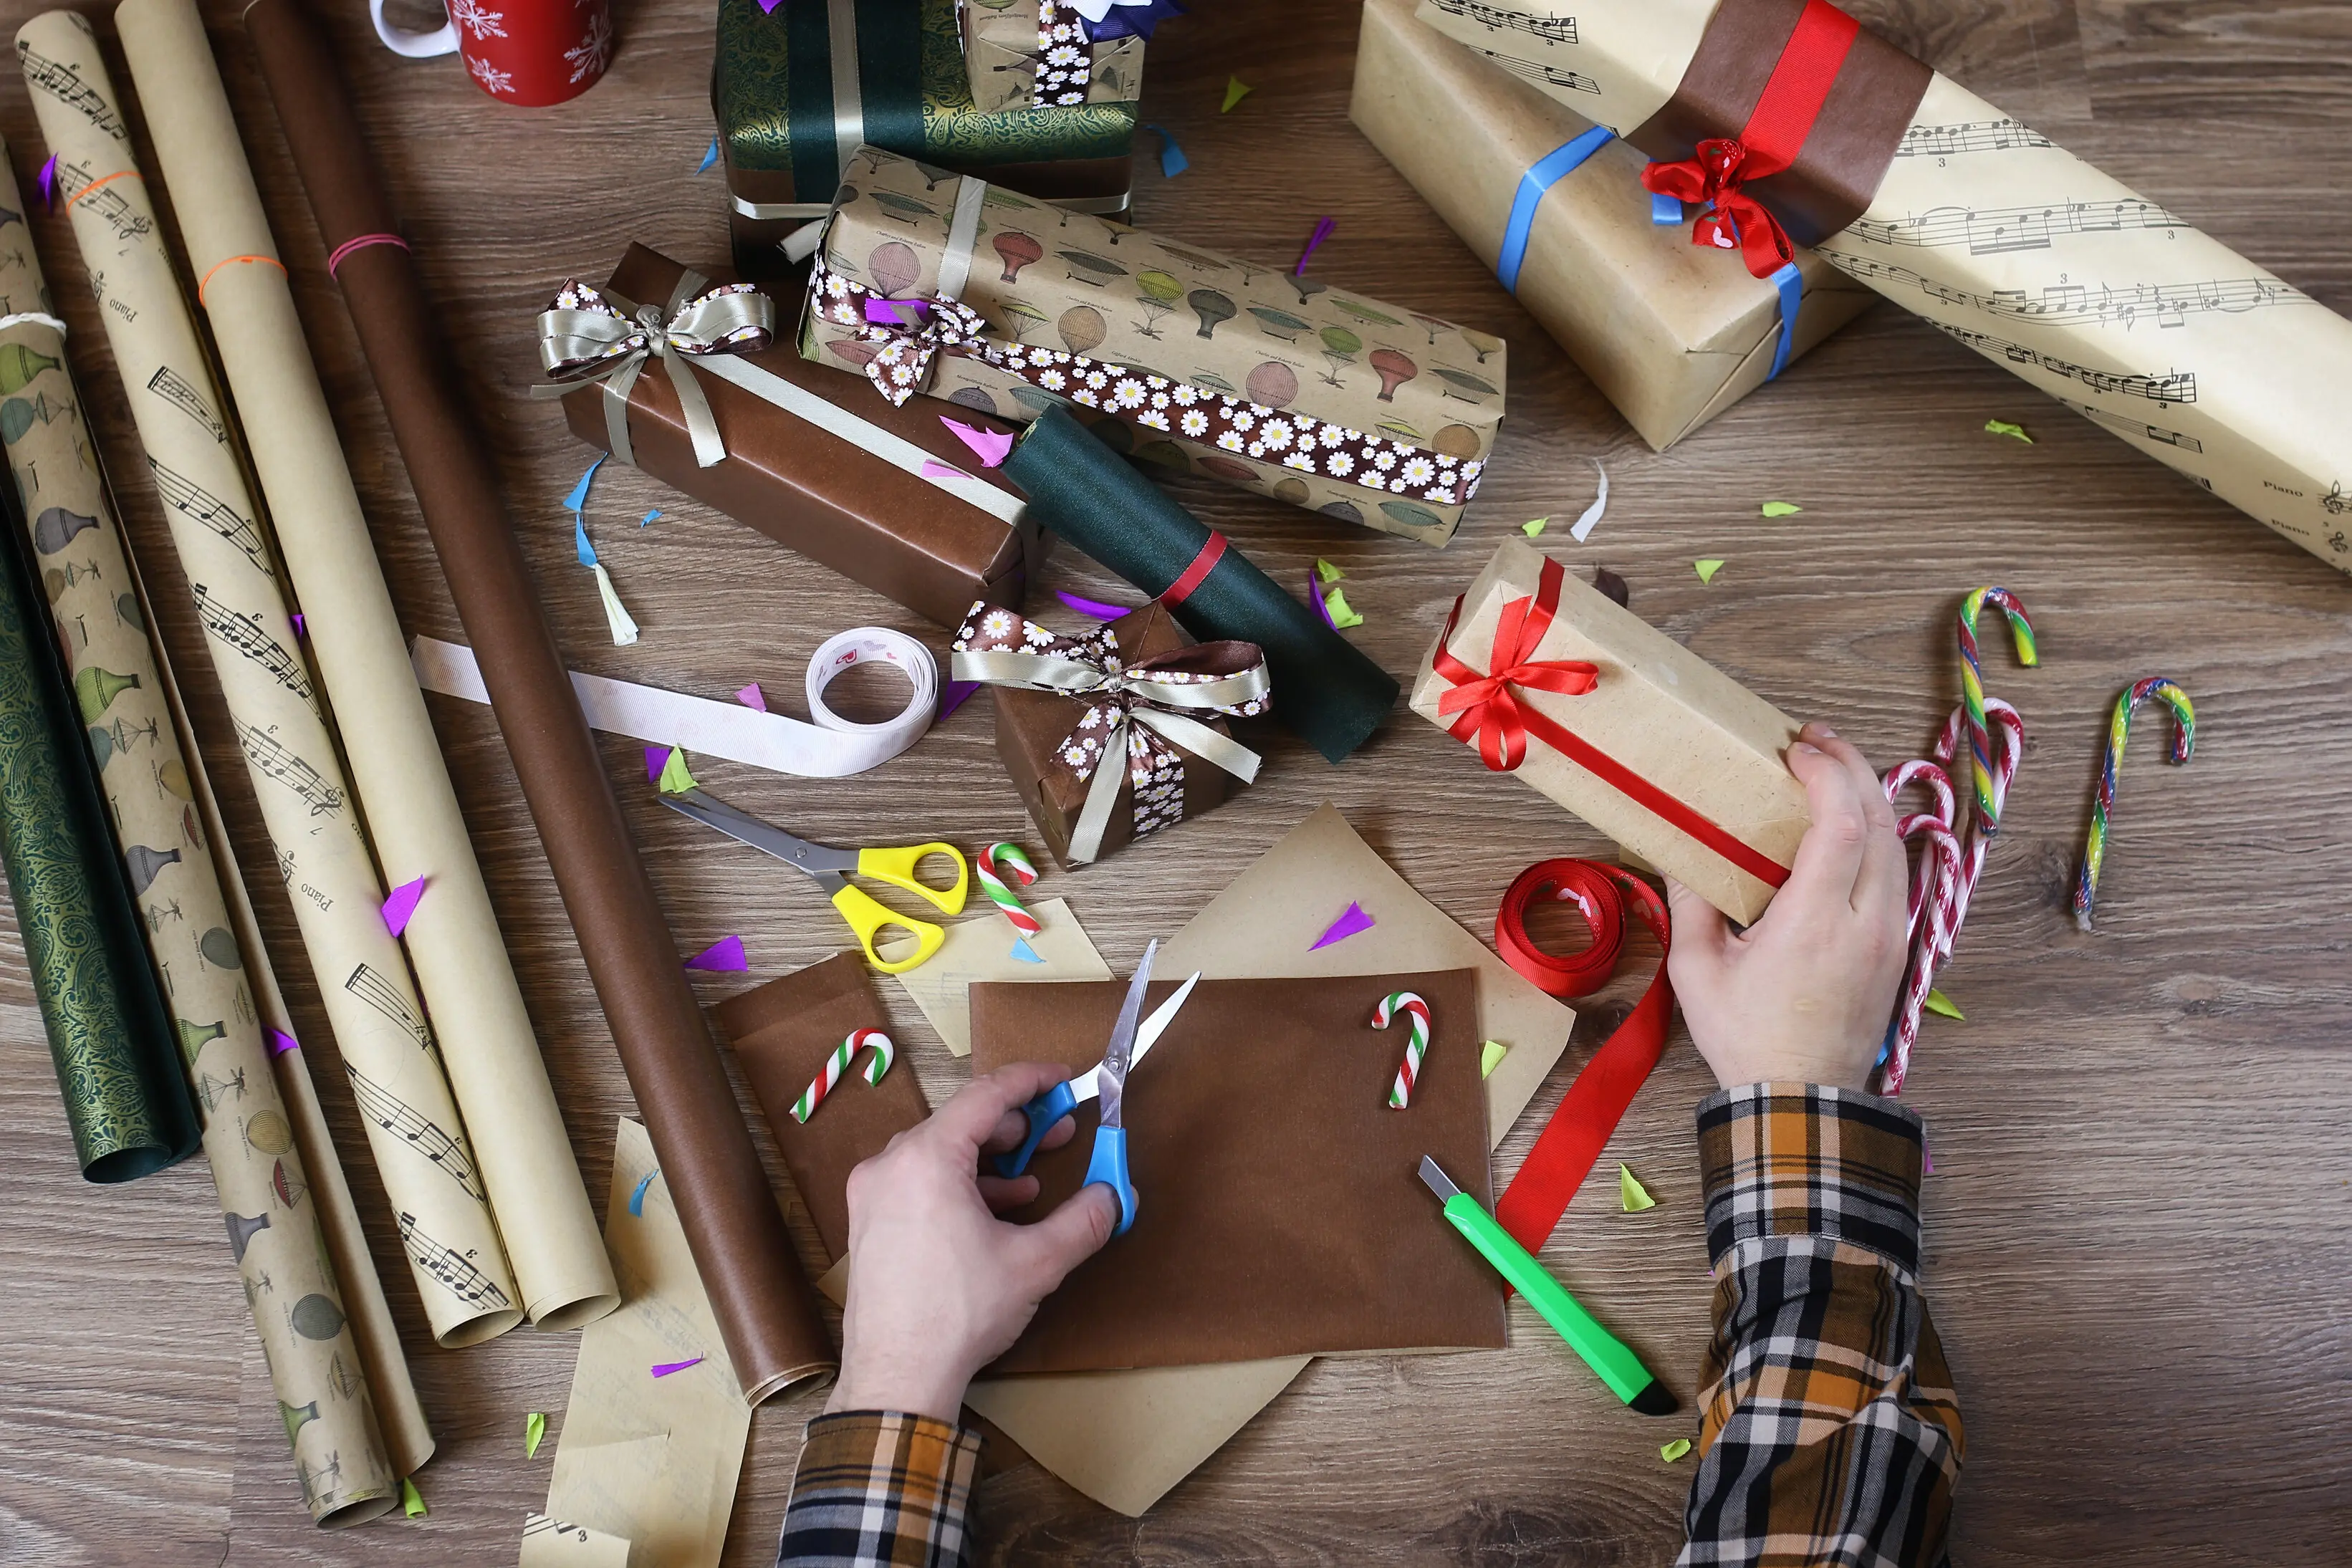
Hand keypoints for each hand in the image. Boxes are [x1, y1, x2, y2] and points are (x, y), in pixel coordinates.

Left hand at [828, 1064, 1119, 1422]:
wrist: (896, 1377)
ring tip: (1031, 1182)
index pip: (986, 1095)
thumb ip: (1084, 1221)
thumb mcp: (1036, 1263)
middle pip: (962, 1121)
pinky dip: (960, 1185)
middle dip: (1016, 1127)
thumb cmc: (957, 1315)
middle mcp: (891, 1165)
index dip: (1031, 1081)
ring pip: (939, 1153)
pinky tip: (994, 1213)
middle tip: (1059, 1132)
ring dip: (990, 1160)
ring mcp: (873, 1194)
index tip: (1063, 1080)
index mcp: (927, 1159)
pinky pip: (919, 1182)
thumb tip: (1116, 1197)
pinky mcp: (869, 1223)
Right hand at [1665, 723, 1908, 1092]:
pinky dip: (1876, 835)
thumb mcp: (1698, 971)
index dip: (1825, 775)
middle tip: (1816, 742)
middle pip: (1879, 822)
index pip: (1841, 824)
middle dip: (1852, 769)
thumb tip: (1680, 851)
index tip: (1795, 752)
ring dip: (1868, 800)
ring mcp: (1891, 935)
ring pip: (1896, 845)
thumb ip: (1690, 903)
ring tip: (1833, 774)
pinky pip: (1897, 874)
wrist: (1802, 1100)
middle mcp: (1867, 921)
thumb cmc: (1746, 1037)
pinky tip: (1849, 827)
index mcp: (1817, 922)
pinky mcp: (1897, 949)